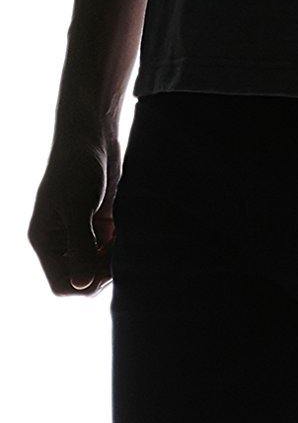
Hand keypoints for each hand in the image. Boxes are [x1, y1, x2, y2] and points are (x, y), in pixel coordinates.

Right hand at [27, 120, 121, 296]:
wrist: (93, 136)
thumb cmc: (77, 167)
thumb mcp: (77, 207)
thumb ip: (79, 246)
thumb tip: (81, 284)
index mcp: (45, 241)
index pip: (62, 285)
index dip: (86, 284)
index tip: (106, 265)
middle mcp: (60, 242)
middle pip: (82, 280)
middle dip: (103, 272)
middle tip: (119, 250)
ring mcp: (80, 235)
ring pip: (99, 268)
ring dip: (114, 260)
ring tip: (123, 238)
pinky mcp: (98, 226)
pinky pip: (110, 251)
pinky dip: (121, 247)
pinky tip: (126, 230)